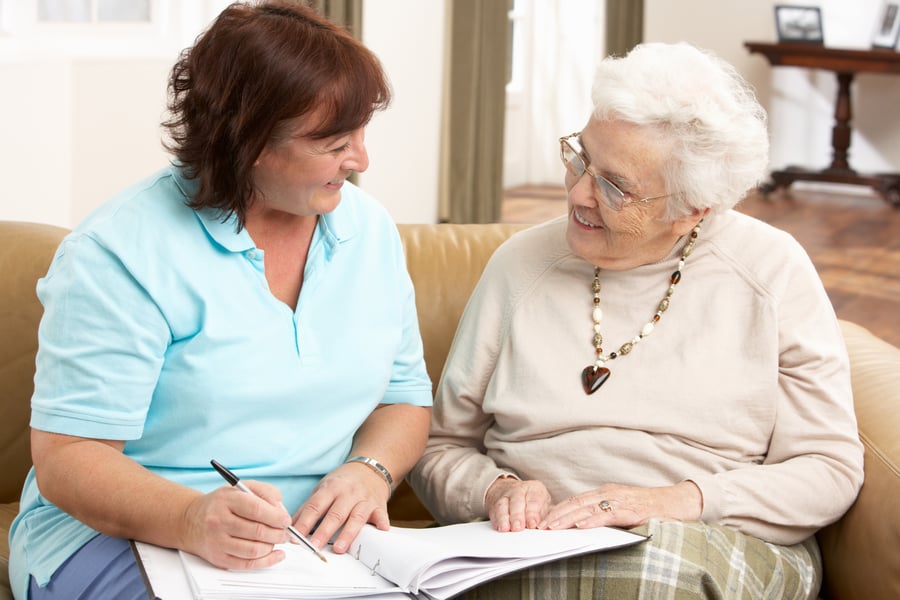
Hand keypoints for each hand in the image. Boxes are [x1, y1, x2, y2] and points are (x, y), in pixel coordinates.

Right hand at [182, 480, 291, 569]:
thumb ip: (266, 493)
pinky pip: (246, 564)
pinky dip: (266, 561)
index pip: (256, 509)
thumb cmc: (221, 503)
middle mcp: (219, 521)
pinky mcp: (218, 558)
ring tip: (277, 540)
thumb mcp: (242, 487)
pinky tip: (275, 554)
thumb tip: (281, 510)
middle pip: (257, 531)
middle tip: (286, 532)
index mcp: (226, 500)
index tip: (286, 520)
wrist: (191, 521)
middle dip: (278, 533)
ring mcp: (217, 541)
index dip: (276, 516)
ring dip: (272, 546)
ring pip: (254, 550)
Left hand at [291, 461, 390, 553]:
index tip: (295, 537)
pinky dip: (381, 523)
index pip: (315, 506)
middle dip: (323, 531)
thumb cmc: (342, 482)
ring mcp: (364, 499)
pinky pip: (381, 515)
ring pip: (356, 517)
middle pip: (335, 513)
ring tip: (338, 548)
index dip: (304, 522)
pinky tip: (381, 531)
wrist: (369, 468)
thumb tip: (290, 526)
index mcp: (331, 488)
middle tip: (314, 547)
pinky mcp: (379, 505)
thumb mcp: (323, 488)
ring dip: (348, 533)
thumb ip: (308, 507)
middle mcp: (348, 493)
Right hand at [484, 478, 551, 531]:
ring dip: (504, 518)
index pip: (534, 500)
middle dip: (517, 515)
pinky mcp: (495, 503)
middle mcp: (519, 489)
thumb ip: (545, 516)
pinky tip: (499, 527)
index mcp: (535, 488)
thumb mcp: (543, 505)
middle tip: (518, 527)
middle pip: (517, 501)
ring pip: (503, 505)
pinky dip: (496, 520)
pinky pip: (494, 511)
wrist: (510, 491)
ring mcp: (505, 495)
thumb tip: (547, 527)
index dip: (533, 513)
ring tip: (506, 528)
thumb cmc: (531, 502)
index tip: (533, 524)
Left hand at [539, 481, 702, 529]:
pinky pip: (609, 515)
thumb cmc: (650, 508)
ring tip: (553, 526)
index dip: (558, 510)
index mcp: (605, 492)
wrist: (677, 502)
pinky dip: (593, 520)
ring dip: (568, 518)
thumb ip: (605, 513)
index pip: (575, 500)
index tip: (542, 519)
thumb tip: (583, 524)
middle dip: (556, 514)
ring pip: (588, 508)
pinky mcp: (632, 510)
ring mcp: (620, 500)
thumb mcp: (622, 508)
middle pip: (576, 503)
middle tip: (540, 526)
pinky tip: (582, 525)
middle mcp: (609, 493)